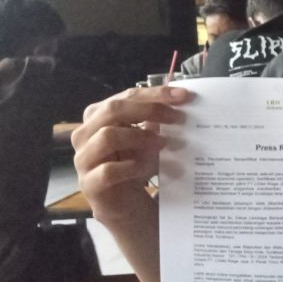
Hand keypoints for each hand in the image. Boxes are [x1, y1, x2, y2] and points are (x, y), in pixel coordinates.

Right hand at [72, 86, 190, 223]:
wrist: (125, 204)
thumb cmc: (134, 164)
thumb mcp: (147, 137)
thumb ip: (157, 119)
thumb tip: (181, 100)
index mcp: (99, 116)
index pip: (126, 96)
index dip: (155, 94)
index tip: (184, 95)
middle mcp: (85, 133)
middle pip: (113, 110)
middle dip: (149, 109)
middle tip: (178, 117)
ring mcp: (84, 159)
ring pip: (107, 136)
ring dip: (140, 137)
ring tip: (164, 143)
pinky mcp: (89, 184)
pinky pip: (108, 171)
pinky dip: (132, 167)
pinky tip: (150, 167)